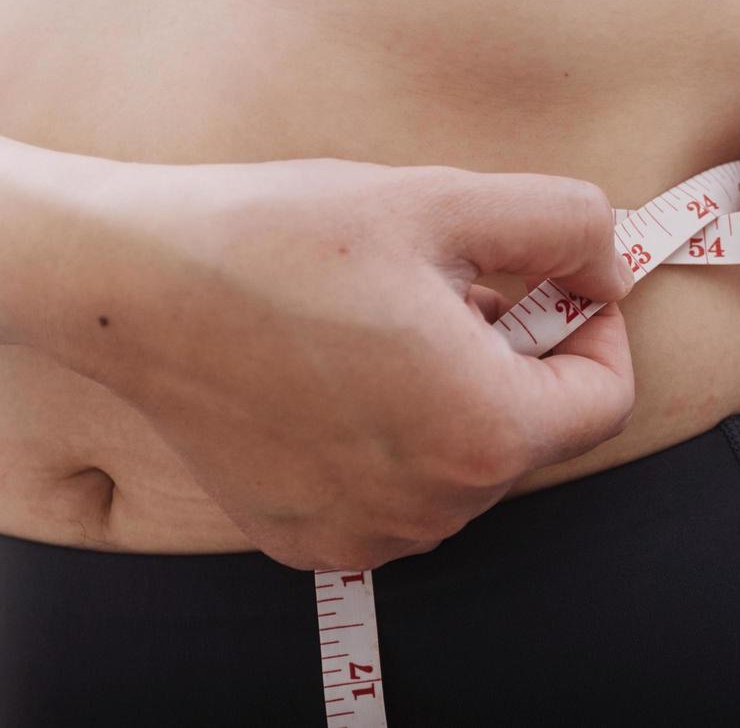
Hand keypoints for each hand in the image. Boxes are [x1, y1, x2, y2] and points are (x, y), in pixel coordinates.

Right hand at [25, 161, 639, 570]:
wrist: (130, 288)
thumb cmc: (274, 240)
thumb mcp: (439, 200)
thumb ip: (562, 225)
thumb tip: (609, 263)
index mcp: (481, 432)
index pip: (603, 399)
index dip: (592, 326)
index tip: (551, 279)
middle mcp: (431, 508)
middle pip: (527, 434)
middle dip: (509, 358)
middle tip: (444, 282)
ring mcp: (362, 534)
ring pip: (456, 465)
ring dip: (446, 398)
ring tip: (375, 322)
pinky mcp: (303, 539)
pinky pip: (386, 493)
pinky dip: (381, 437)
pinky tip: (325, 373)